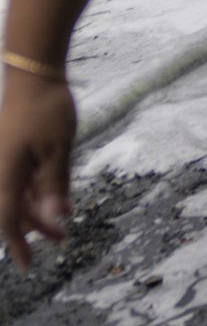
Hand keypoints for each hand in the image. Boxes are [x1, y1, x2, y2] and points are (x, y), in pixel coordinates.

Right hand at [0, 75, 74, 270]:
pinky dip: (36, 193)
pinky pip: (21, 182)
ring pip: (18, 197)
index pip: (8, 220)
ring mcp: (5, 162)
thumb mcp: (59, 148)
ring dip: (38, 212)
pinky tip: (56, 201)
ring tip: (64, 223)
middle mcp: (0, 172)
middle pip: (13, 212)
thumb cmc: (47, 110)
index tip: (27, 265)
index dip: (17, 245)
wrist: (34, 77)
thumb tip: (57, 217)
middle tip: (62, 239)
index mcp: (6, 174)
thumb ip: (55, 184)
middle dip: (35, 229)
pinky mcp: (12, 154)